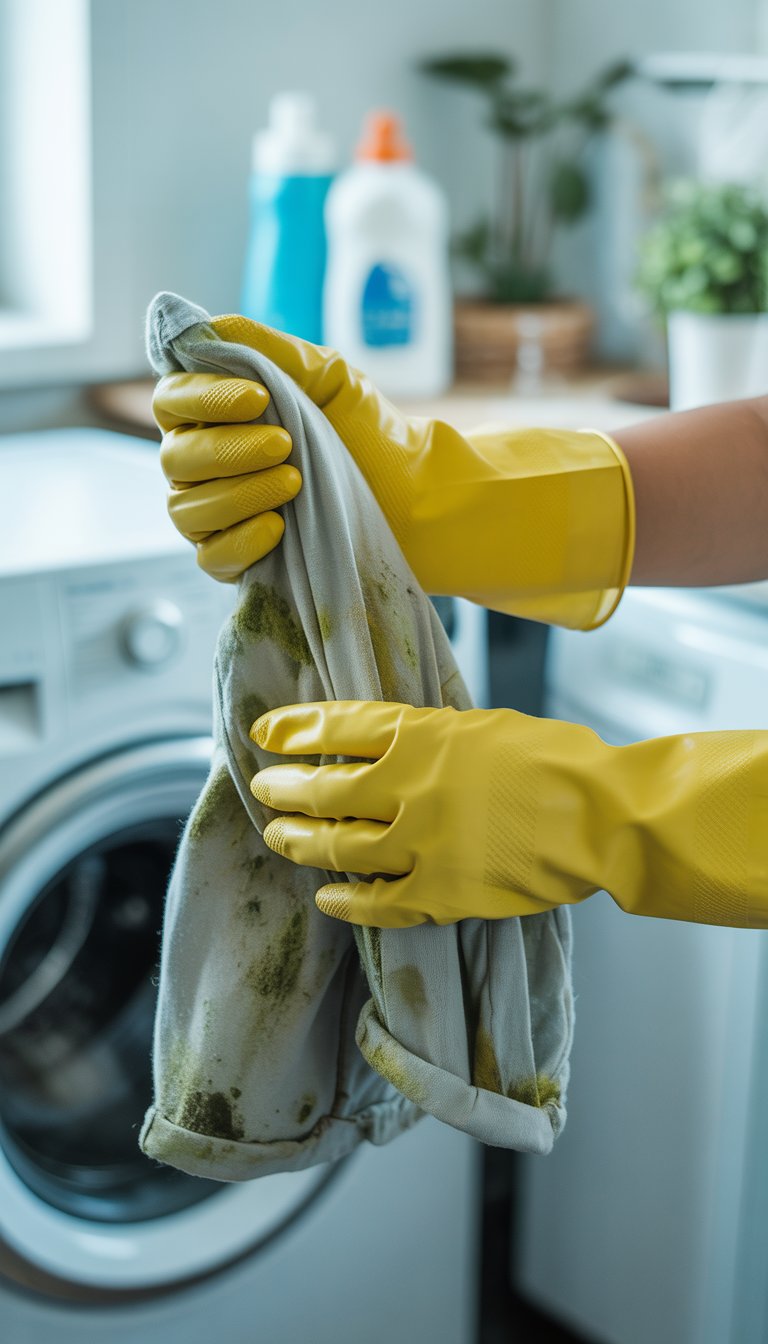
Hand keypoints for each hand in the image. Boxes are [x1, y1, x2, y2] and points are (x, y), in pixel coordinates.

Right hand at [155, 313, 633, 629]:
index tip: (254, 396)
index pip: (173, 402)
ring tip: (295, 480)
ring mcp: (222, 518)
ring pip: (187, 510)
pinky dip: (239, 541)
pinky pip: (210, 559)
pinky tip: (278, 527)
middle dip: (228, 448)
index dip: (202, 398)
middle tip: (286, 444)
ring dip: (237, 492)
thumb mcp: (329, 379)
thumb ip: (269, 350)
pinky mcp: (243, 563)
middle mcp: (210, 468)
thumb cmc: (374, 437)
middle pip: (176, 459)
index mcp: (220, 419)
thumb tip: (207, 330)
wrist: (422, 501)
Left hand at [249, 699, 603, 926]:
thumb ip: (435, 737)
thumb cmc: (559, 758)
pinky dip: (347, 902)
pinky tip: (327, 899)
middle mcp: (406, 786)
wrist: (603, 816)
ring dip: (299, 841)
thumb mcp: (487, 725)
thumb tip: (399, 745)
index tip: (265, 733)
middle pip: (323, 790)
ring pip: (337, 846)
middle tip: (263, 788)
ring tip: (277, 837)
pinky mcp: (439, 894)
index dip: (293, 730)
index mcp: (420, 733)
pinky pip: (377, 903)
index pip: (335, 727)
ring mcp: (419, 844)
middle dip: (284, 789)